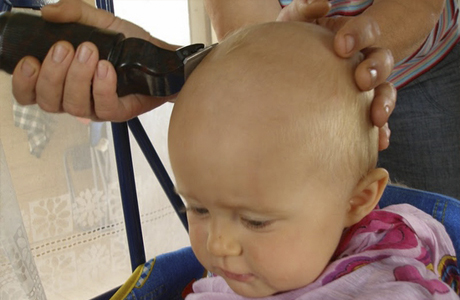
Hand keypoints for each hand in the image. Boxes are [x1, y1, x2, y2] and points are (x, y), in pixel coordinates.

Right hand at [12, 0, 172, 121]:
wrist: (160, 56)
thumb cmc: (128, 45)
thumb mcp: (99, 23)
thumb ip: (73, 14)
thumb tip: (48, 12)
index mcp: (62, 81)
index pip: (30, 93)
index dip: (24, 82)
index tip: (30, 61)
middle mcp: (75, 97)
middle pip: (48, 101)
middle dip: (52, 74)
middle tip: (65, 48)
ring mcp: (96, 108)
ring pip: (73, 105)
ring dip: (77, 77)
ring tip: (89, 52)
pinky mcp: (117, 112)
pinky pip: (103, 106)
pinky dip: (101, 86)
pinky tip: (106, 68)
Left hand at [276, 0, 395, 149]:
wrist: (288, 71)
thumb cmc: (294, 45)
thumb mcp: (296, 24)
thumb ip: (304, 10)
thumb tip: (321, 2)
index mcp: (352, 39)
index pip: (365, 31)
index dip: (358, 36)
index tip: (341, 46)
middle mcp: (363, 62)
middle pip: (382, 61)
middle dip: (375, 70)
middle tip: (362, 80)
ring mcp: (365, 87)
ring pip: (385, 90)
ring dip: (384, 103)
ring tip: (376, 117)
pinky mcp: (360, 110)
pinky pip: (376, 120)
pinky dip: (381, 131)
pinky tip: (379, 142)